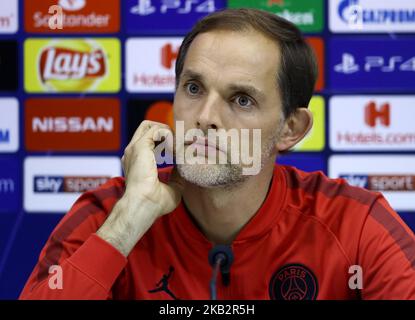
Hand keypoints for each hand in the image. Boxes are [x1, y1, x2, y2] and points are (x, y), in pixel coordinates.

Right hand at [97, 120, 183, 255]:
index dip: (165, 142)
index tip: (177, 152)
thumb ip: (177, 175)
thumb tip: (185, 167)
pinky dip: (169, 136)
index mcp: (137, 161)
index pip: (149, 141)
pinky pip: (157, 130)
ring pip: (151, 126)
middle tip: (177, 146)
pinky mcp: (140, 146)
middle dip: (165, 132)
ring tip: (176, 149)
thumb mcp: (172, 187)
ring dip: (168, 133)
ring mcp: (134, 148)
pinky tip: (174, 151)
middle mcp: (133, 152)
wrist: (143, 206)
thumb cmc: (155, 203)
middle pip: (147, 128)